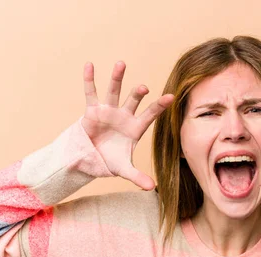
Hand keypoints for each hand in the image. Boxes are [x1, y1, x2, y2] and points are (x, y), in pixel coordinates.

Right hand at [81, 61, 173, 189]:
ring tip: (122, 64)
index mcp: (135, 128)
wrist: (90, 159)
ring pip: (114, 91)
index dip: (159, 106)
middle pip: (133, 101)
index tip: (170, 97)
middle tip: (143, 87)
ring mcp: (109, 111)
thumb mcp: (124, 169)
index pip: (150, 115)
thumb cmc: (111, 160)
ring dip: (117, 78)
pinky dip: (90, 79)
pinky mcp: (92, 110)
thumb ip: (138, 177)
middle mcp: (124, 116)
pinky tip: (90, 65)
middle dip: (137, 93)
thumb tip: (152, 188)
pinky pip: (91, 93)